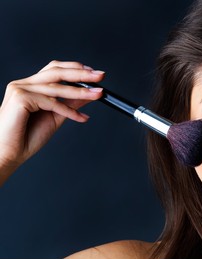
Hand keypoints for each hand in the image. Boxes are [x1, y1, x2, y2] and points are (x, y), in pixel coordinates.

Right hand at [0, 60, 103, 182]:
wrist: (9, 154)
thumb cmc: (27, 137)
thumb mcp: (56, 117)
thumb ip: (70, 104)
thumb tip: (89, 95)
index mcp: (31, 86)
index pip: (55, 70)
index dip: (75, 69)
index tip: (94, 73)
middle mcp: (24, 84)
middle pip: (57, 72)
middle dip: (81, 74)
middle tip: (100, 76)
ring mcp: (20, 89)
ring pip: (56, 87)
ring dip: (81, 92)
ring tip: (98, 94)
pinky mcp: (20, 98)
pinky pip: (52, 103)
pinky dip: (69, 111)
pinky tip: (82, 118)